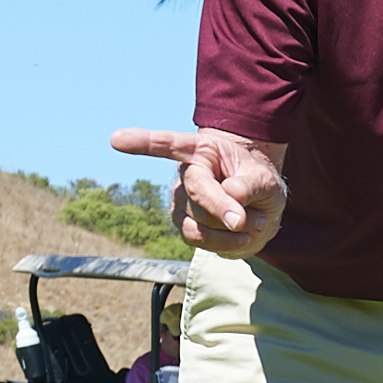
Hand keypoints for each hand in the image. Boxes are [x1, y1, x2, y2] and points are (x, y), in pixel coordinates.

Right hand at [108, 127, 283, 256]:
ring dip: (231, 229)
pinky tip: (242, 235)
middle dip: (225, 209)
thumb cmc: (259, 184)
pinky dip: (226, 243)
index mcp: (202, 151)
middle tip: (252, 216)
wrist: (261, 207)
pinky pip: (198, 241)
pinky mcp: (183, 225)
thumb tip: (231, 197)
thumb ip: (251, 186)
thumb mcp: (265, 179)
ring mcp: (180, 202)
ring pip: (197, 222)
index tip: (116, 139)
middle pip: (197, 193)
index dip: (142, 142)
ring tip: (254, 220)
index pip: (168, 144)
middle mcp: (185, 175)